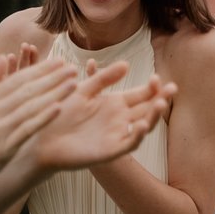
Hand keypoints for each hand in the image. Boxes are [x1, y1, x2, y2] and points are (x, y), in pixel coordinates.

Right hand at [0, 51, 76, 189]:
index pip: (17, 80)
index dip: (39, 69)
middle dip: (52, 78)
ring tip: (73, 84)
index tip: (59, 61)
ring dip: (54, 94)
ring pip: (30, 107)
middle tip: (72, 68)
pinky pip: (27, 130)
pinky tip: (59, 108)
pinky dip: (43, 118)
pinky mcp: (5, 147)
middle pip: (27, 91)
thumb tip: (4, 57)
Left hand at [32, 68, 175, 171]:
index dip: (152, 87)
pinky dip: (137, 135)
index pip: (142, 94)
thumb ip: (103, 78)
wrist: (41, 139)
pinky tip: (141, 124)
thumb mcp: (82, 90)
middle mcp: (120, 119)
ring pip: (144, 125)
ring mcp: (117, 134)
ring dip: (154, 115)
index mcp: (115, 103)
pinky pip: (129, 143)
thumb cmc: (59, 114)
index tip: (157, 77)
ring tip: (160, 103)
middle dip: (161, 98)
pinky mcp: (111, 150)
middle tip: (173, 88)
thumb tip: (126, 64)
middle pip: (148, 108)